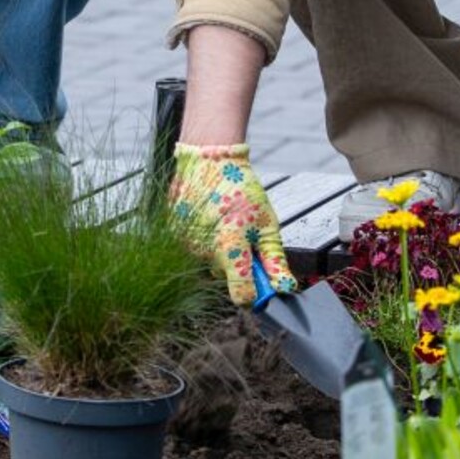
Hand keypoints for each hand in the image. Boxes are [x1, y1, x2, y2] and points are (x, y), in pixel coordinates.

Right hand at [169, 143, 295, 305]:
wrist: (208, 163)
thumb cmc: (242, 191)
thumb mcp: (267, 225)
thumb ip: (274, 260)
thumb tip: (285, 289)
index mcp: (230, 248)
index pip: (241, 295)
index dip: (254, 295)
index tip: (261, 287)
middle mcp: (204, 251)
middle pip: (225, 275)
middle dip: (237, 264)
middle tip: (244, 237)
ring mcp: (186, 244)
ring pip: (209, 262)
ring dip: (220, 251)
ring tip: (225, 222)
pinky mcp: (175, 236)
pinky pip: (195, 249)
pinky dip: (205, 240)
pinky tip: (211, 219)